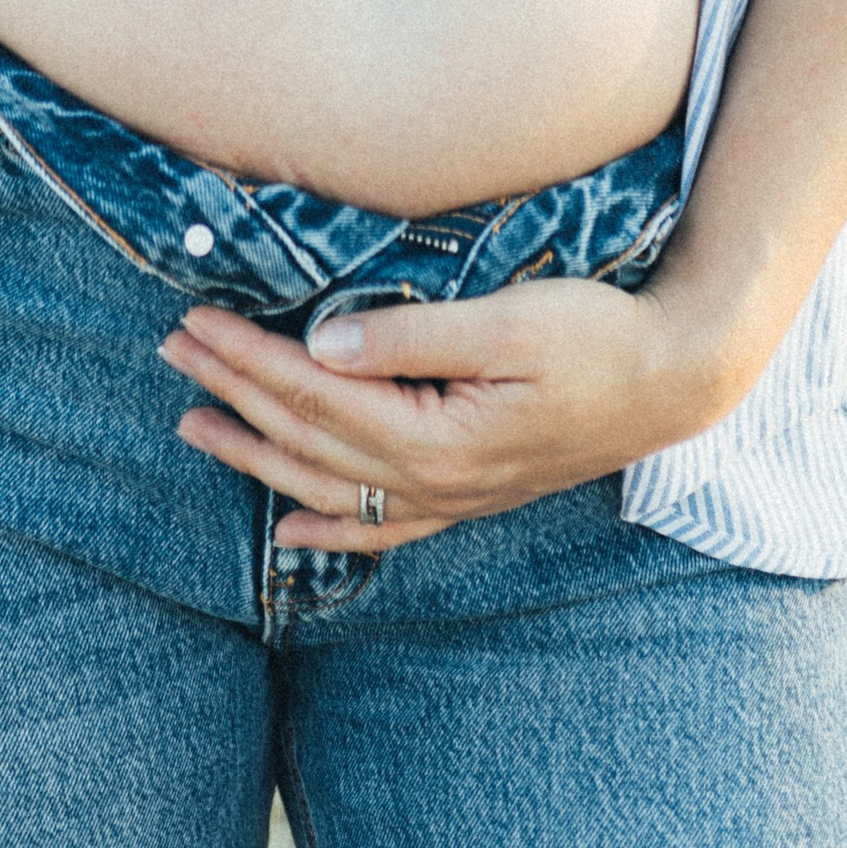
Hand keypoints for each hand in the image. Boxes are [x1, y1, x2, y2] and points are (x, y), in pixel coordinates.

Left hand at [157, 275, 741, 553]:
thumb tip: (322, 345)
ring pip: (329, 484)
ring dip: (256, 452)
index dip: (248, 356)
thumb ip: (413, 338)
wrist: (673, 381)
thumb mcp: (509, 322)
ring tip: (194, 425)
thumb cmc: (597, 335)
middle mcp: (435, 481)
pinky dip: (327, 527)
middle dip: (234, 392)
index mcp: (437, 436)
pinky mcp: (469, 496)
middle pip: (309, 436)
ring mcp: (451, 497)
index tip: (195, 320)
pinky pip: (382, 527)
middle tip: (172, 350)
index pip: (315, 393)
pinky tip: (287, 525)